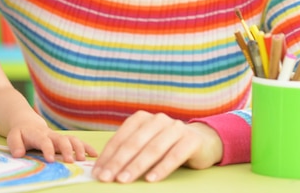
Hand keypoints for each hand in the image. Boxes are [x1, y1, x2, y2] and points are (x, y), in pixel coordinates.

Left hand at [6, 125, 97, 162]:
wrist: (28, 123)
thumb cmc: (21, 133)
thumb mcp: (13, 136)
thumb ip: (15, 144)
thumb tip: (19, 154)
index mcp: (38, 134)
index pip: (44, 141)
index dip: (48, 149)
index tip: (51, 160)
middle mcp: (51, 134)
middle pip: (61, 139)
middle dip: (67, 149)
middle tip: (71, 161)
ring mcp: (59, 137)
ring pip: (72, 139)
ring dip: (79, 148)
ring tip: (83, 159)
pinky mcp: (65, 140)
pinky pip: (77, 142)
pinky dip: (86, 147)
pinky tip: (94, 154)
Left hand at [91, 111, 222, 182]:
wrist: (202, 141)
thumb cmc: (166, 145)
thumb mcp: (146, 143)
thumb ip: (129, 151)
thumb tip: (104, 169)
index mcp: (141, 119)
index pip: (120, 139)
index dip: (107, 156)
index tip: (97, 172)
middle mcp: (157, 120)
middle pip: (133, 143)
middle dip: (117, 162)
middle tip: (106, 178)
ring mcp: (175, 128)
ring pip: (152, 149)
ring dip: (136, 166)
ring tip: (123, 180)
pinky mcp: (191, 140)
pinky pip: (174, 156)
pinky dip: (161, 168)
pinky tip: (151, 180)